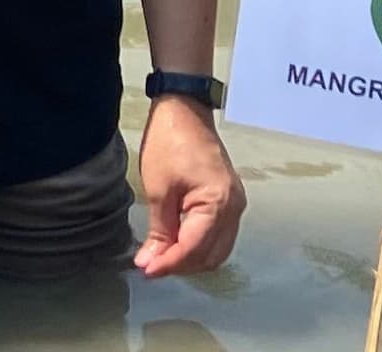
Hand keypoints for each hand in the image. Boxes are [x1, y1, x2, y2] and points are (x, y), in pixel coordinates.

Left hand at [132, 96, 243, 276]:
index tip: (146, 270)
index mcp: (219, 204)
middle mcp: (234, 209)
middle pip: (211, 256)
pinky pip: (218, 235)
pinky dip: (198, 244)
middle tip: (151, 264)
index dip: (169, 264)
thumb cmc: (170, 143)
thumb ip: (159, 231)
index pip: (194, 249)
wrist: (184, 110)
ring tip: (161, 255)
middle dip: (181, 265)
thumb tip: (150, 263)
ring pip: (217, 250)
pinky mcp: (230, 200)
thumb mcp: (158, 190)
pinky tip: (176, 241)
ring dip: (190, 258)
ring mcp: (235, 205)